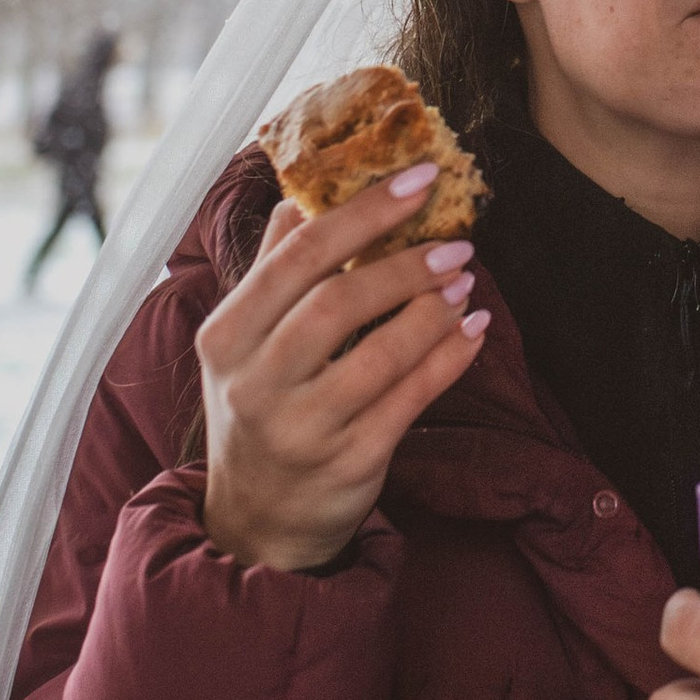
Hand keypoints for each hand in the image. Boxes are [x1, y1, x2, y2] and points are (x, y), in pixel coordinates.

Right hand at [198, 166, 487, 571]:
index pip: (297, 256)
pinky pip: (411, 401)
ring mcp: (303, 428)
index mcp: (227, 336)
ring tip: (465, 284)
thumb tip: (298, 195)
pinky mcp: (350, 463)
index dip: (364, 211)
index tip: (419, 178)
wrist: (258, 521)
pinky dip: (448, 360)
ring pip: (380, 354)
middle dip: (405, 265)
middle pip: (337, 302)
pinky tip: (471, 332)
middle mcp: (257, 383)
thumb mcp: (243, 344)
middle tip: (456, 244)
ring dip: (432, 311)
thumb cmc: (258, 411)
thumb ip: (272, 269)